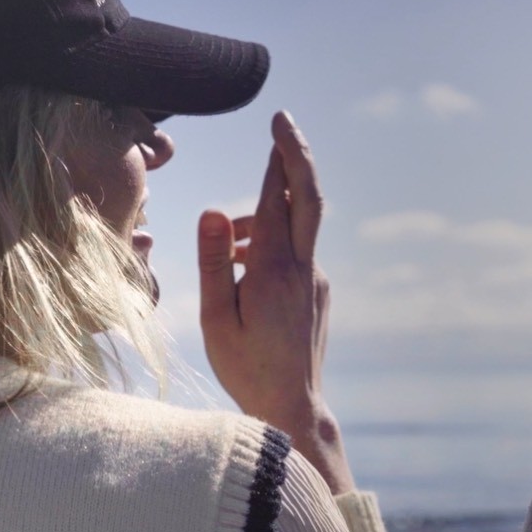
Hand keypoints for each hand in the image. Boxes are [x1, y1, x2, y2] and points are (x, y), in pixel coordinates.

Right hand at [197, 111, 354, 494]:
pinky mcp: (317, 291)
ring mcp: (316, 280)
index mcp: (276, 271)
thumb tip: (213, 211)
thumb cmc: (247, 368)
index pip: (280, 201)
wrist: (293, 409)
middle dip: (294, 157)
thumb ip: (214, 262)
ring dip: (261, 220)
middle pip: (306, 199)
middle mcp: (304, 269)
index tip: (279, 122)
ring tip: (225, 245)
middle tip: (282, 123)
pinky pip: (294, 252)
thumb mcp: (216, 318)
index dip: (280, 158)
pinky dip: (268, 244)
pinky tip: (241, 269)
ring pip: (292, 229)